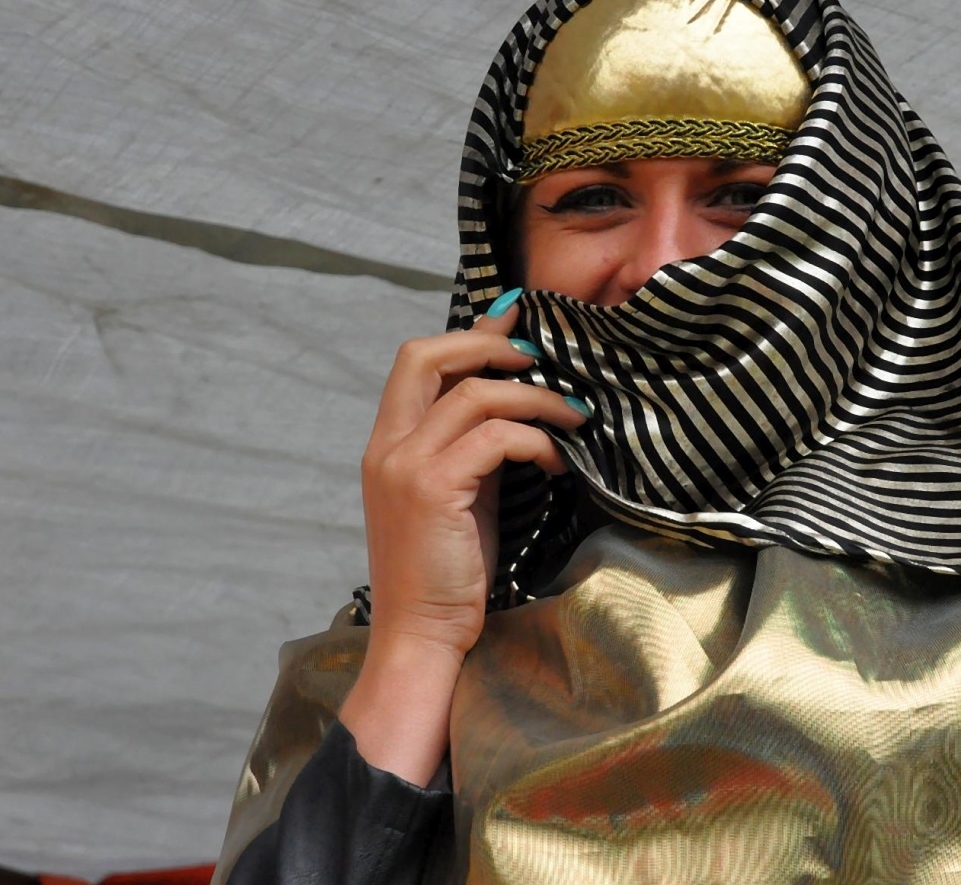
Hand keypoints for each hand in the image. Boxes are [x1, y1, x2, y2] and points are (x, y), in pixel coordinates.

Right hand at [341, 290, 587, 783]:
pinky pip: (496, 437)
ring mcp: (404, 466)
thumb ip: (474, 444)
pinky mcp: (433, 489)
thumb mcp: (460, 494)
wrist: (421, 637)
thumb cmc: (446, 572)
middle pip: (427, 354)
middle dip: (490, 343)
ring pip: (475, 393)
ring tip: (573, 416)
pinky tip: (560, 461)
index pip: (417, 360)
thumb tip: (512, 397)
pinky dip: (536, 440)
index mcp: (387, 444)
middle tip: (541, 356)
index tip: (517, 323)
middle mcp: (387, 446)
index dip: (470, 335)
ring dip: (535, 397)